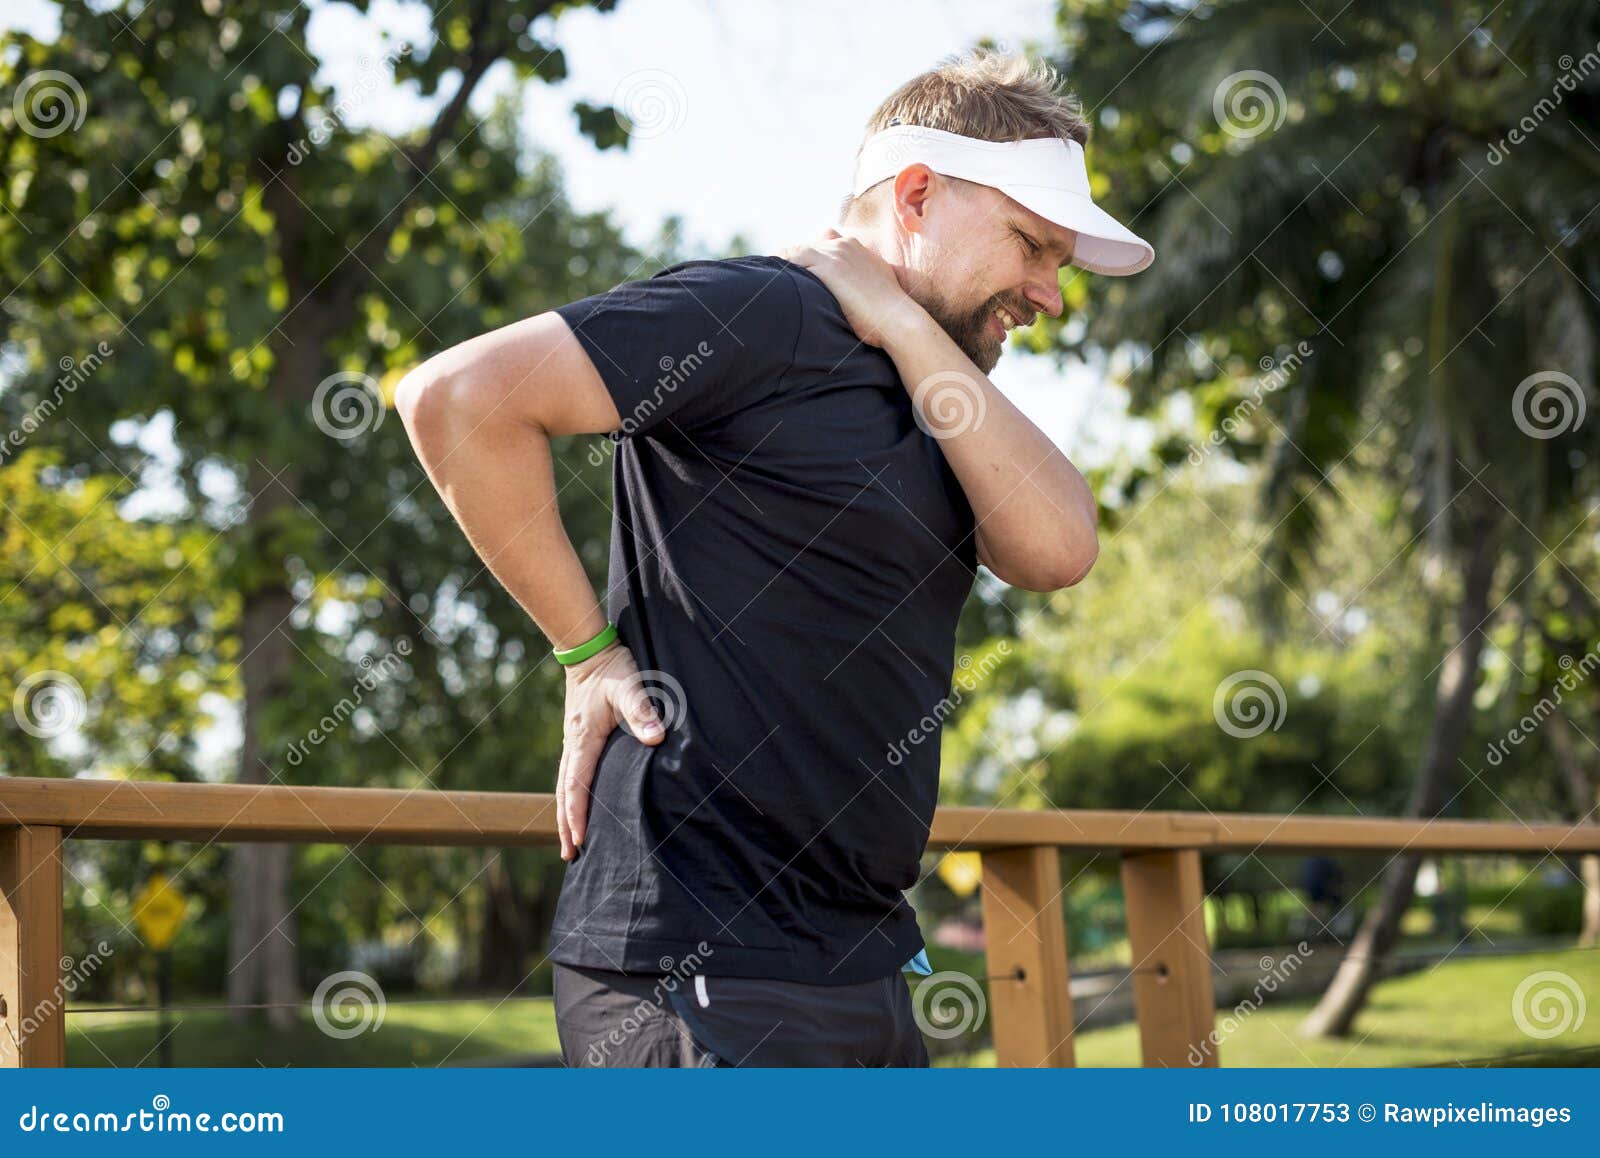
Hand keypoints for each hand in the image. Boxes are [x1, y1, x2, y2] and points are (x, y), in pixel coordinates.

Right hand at [555, 641, 664, 860]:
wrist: (588, 649)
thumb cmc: (611, 668)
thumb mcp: (630, 687)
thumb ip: (642, 712)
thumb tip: (656, 738)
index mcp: (584, 738)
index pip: (578, 785)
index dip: (578, 814)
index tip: (579, 840)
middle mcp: (573, 744)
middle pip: (565, 792)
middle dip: (566, 825)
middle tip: (569, 855)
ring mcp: (572, 741)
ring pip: (565, 785)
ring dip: (566, 814)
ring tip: (569, 841)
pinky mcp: (577, 737)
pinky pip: (570, 774)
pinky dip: (570, 795)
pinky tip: (577, 804)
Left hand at [780, 230, 925, 348]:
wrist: (897, 319)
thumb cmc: (888, 313)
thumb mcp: (877, 287)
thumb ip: (863, 280)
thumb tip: (856, 293)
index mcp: (856, 248)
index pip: (823, 243)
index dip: (808, 260)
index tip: (798, 274)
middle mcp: (845, 245)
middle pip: (807, 247)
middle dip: (793, 262)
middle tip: (777, 281)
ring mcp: (835, 254)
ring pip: (796, 252)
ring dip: (783, 267)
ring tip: (769, 284)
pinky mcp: (827, 266)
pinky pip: (793, 261)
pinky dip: (783, 272)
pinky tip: (773, 285)